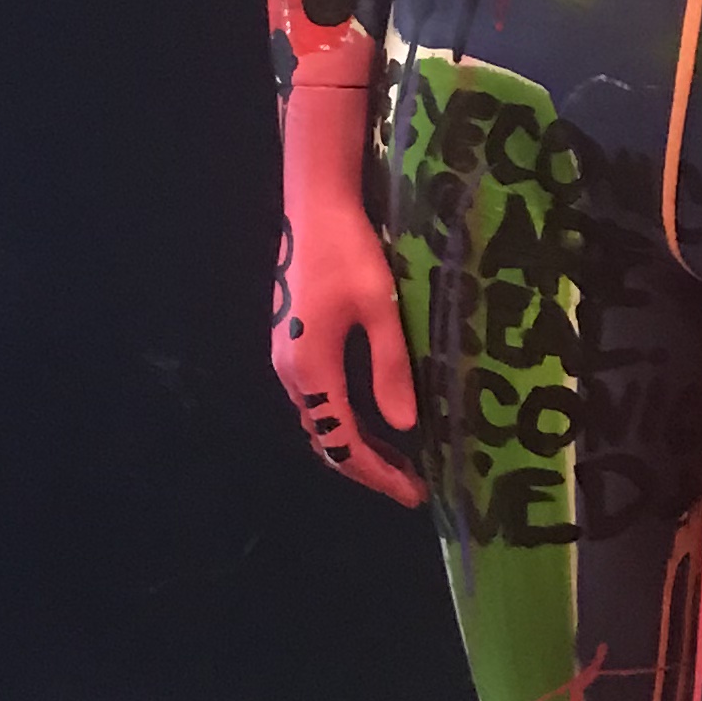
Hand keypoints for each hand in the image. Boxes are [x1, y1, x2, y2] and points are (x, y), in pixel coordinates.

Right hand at [274, 75, 421, 504]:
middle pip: (325, 439)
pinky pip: (317, 400)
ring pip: (319, 421)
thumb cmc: (350, 252)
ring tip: (399, 459)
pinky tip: (374, 417)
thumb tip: (405, 427)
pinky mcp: (292, 343)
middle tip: (412, 483)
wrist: (315, 206)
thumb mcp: (381, 308)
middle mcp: (290, 372)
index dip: (378, 474)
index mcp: (311, 370)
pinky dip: (345, 420)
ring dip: (356, 445)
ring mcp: (287, 358)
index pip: (343, 443)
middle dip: (367, 467)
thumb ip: (390, 368)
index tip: (414, 493)